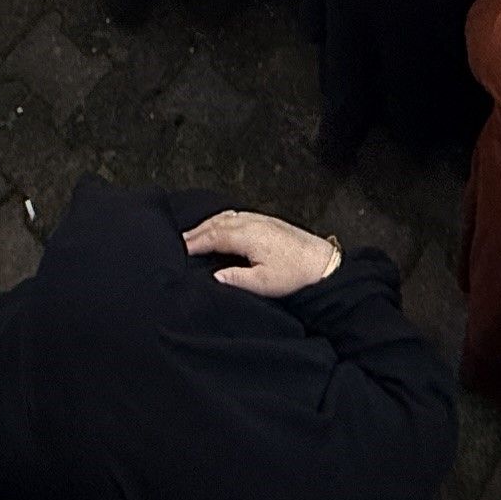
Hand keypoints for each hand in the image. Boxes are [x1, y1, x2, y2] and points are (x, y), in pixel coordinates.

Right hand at [182, 210, 340, 298]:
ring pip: (226, 217)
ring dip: (208, 224)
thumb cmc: (295, 274)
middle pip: (217, 223)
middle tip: (179, 241)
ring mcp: (260, 219)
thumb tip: (214, 276)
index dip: (194, 243)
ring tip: (194, 234)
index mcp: (247, 235)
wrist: (322, 263)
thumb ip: (236, 279)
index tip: (178, 249)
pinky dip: (222, 220)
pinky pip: (237, 215)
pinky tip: (221, 225)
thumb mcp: (263, 284)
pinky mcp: (268, 221)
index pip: (213, 236)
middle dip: (196, 231)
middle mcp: (252, 222)